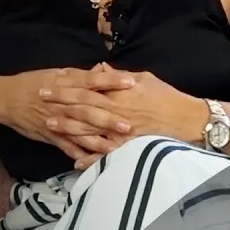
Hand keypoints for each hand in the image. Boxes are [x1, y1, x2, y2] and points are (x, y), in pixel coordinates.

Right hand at [5, 67, 136, 165]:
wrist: (7, 99)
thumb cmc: (32, 83)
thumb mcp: (55, 73)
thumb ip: (78, 75)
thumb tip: (101, 71)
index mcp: (65, 85)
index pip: (92, 82)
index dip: (111, 82)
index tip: (131, 82)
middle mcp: (63, 104)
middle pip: (88, 110)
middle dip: (108, 118)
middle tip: (129, 125)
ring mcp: (57, 121)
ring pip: (80, 132)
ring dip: (98, 141)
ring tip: (116, 148)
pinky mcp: (51, 136)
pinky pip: (67, 147)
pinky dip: (78, 155)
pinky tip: (93, 162)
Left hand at [43, 63, 207, 167]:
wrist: (190, 120)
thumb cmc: (167, 97)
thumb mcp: (143, 78)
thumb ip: (118, 76)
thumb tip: (99, 68)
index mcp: (120, 92)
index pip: (86, 86)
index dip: (67, 85)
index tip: (49, 82)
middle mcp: (117, 111)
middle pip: (82, 106)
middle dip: (60, 103)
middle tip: (40, 100)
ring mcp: (122, 131)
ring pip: (89, 129)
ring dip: (68, 127)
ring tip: (49, 125)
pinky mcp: (129, 147)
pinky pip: (106, 155)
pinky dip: (90, 159)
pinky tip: (74, 161)